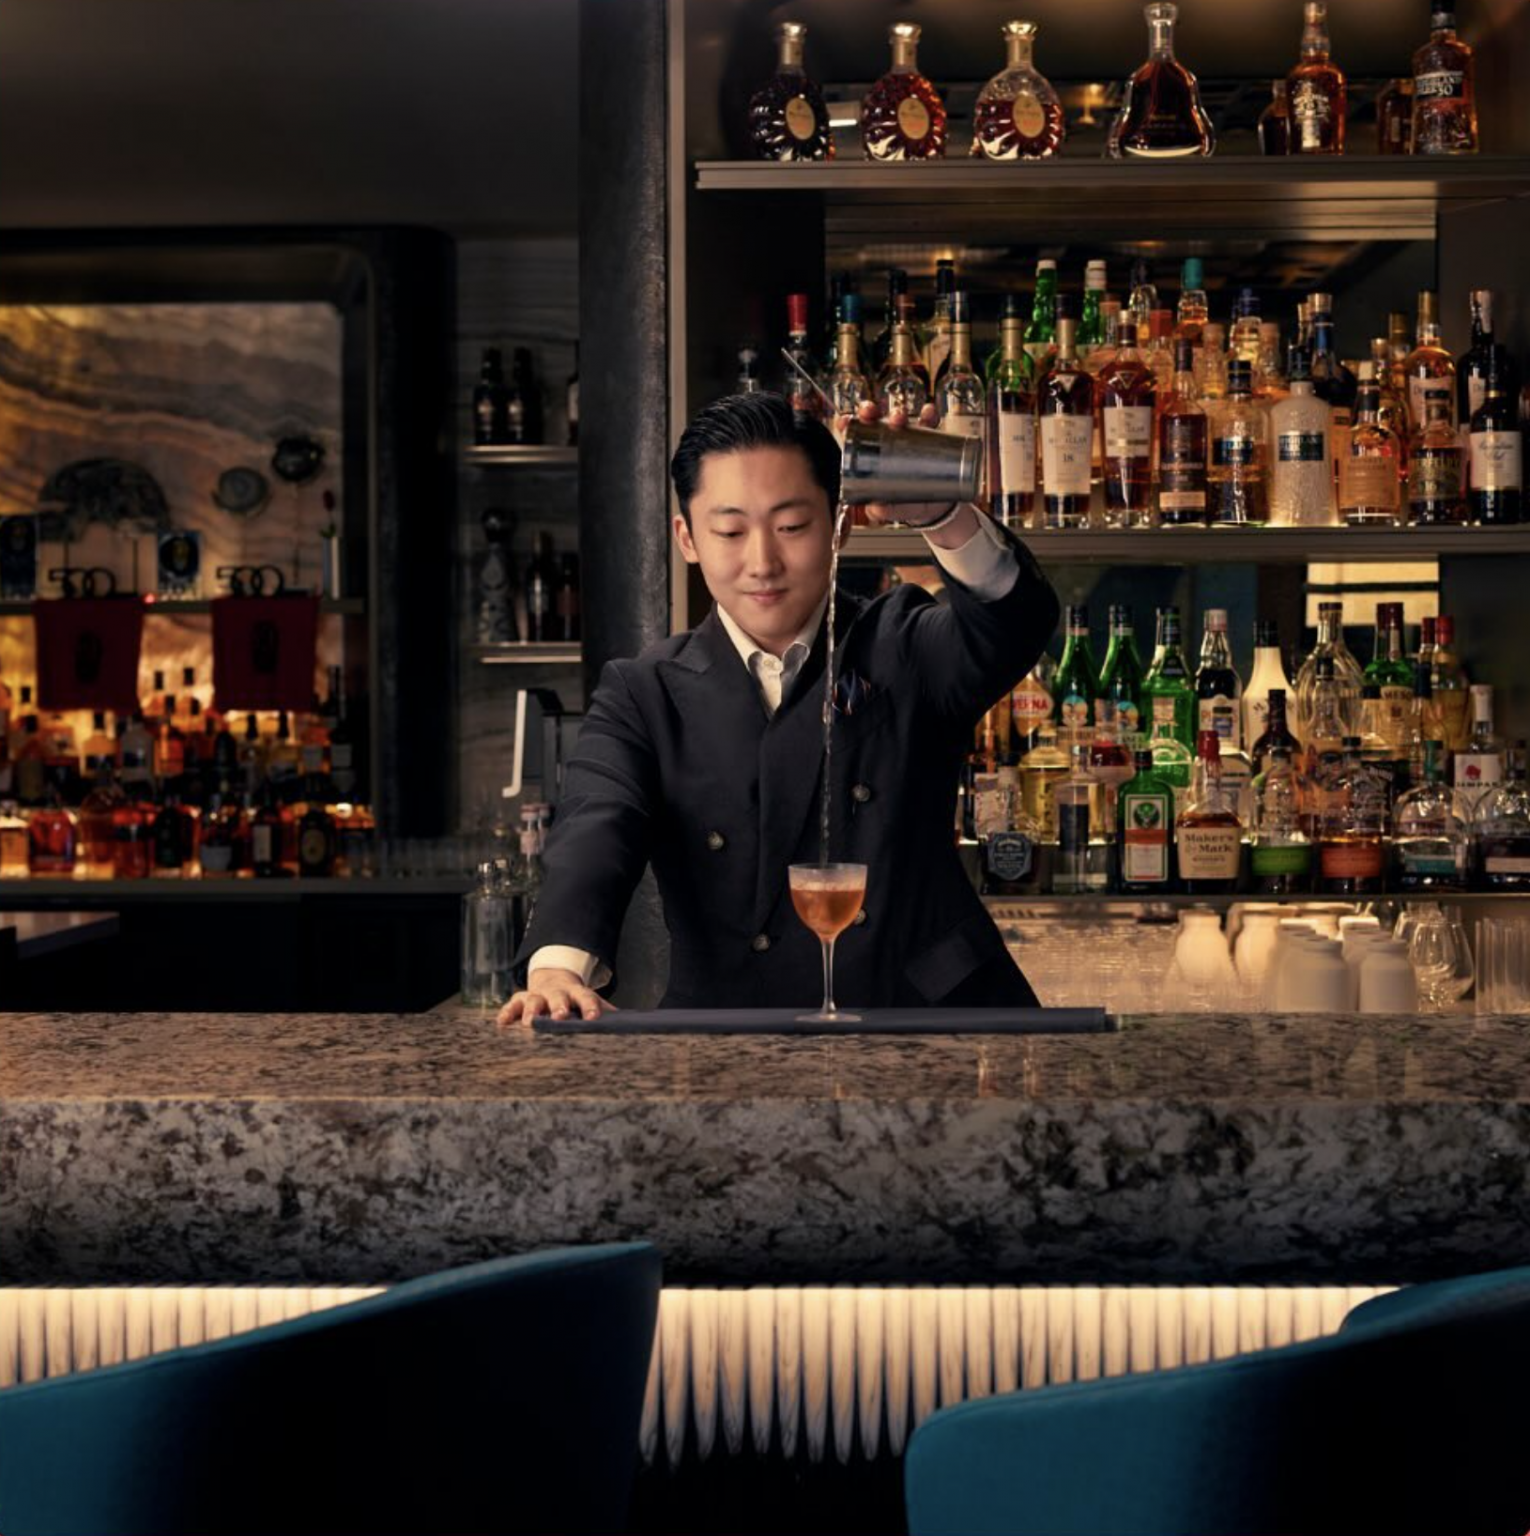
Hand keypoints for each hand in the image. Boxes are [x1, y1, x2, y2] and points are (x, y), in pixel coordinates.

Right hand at [496, 968, 614, 1026]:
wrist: (553, 980)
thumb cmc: (575, 1000)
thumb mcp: (590, 1002)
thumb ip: (606, 1012)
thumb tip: (631, 1026)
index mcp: (577, 994)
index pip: (586, 998)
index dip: (590, 1007)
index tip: (594, 1018)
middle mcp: (556, 993)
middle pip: (558, 997)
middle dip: (559, 1007)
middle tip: (560, 1017)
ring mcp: (537, 995)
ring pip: (533, 1001)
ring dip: (531, 1011)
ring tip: (529, 1023)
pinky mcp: (520, 1001)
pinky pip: (512, 1005)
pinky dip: (507, 1013)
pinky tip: (502, 1023)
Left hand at [833, 399, 952, 529]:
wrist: (936, 508)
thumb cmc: (906, 505)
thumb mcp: (891, 510)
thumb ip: (882, 511)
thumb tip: (876, 509)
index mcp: (872, 456)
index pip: (855, 436)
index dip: (848, 425)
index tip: (845, 421)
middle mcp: (888, 442)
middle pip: (874, 420)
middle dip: (870, 411)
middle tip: (871, 413)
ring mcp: (907, 438)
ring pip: (899, 417)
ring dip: (897, 412)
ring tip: (899, 418)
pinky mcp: (929, 438)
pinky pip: (929, 422)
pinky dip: (928, 415)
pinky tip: (928, 413)